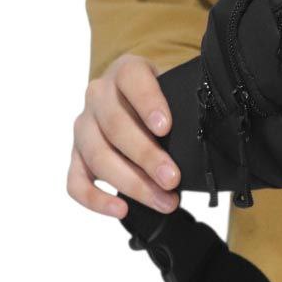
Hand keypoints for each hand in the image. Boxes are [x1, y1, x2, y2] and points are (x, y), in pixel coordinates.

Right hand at [68, 54, 180, 218]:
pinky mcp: (76, 155)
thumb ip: (184, 108)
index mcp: (126, 72)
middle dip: (147, 157)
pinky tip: (121, 209)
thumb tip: (206, 139)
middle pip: (115, 127)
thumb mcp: (176, 92)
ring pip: (97, 155)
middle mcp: (99, 96)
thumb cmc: (164, 100)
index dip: (148, 103)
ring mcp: (83, 126)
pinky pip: (76, 180)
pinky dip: (95, 199)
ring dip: (131, 183)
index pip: (132, 80)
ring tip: (164, 201)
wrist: (138, 100)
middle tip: (173, 179)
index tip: (166, 127)